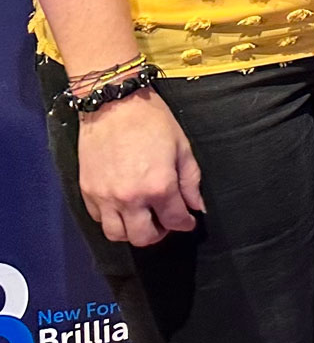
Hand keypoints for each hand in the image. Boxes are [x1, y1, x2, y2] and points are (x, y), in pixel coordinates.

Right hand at [76, 89, 204, 246]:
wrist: (114, 105)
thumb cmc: (153, 121)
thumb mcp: (182, 147)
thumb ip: (191, 181)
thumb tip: (197, 206)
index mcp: (158, 187)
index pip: (175, 221)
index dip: (186, 224)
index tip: (188, 221)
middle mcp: (130, 199)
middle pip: (144, 238)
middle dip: (159, 233)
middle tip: (165, 221)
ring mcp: (105, 198)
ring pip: (117, 235)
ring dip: (132, 232)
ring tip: (142, 218)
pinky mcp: (87, 192)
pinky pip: (98, 220)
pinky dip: (112, 220)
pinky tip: (123, 207)